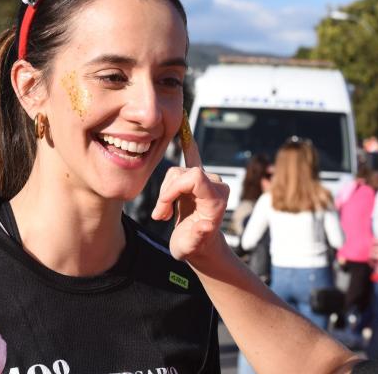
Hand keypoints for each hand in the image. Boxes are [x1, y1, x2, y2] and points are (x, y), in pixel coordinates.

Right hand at [152, 134, 228, 259]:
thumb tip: (205, 225)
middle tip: (160, 216)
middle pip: (181, 174)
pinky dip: (188, 145)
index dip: (173, 188)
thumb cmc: (194, 248)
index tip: (163, 208)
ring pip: (175, 173)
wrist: (200, 248)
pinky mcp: (197, 180)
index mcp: (217, 199)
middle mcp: (215, 185)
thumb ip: (198, 237)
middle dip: (166, 194)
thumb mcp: (191, 248)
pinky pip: (192, 157)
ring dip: (164, 193)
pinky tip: (184, 128)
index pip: (193, 176)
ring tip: (163, 214)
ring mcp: (207, 180)